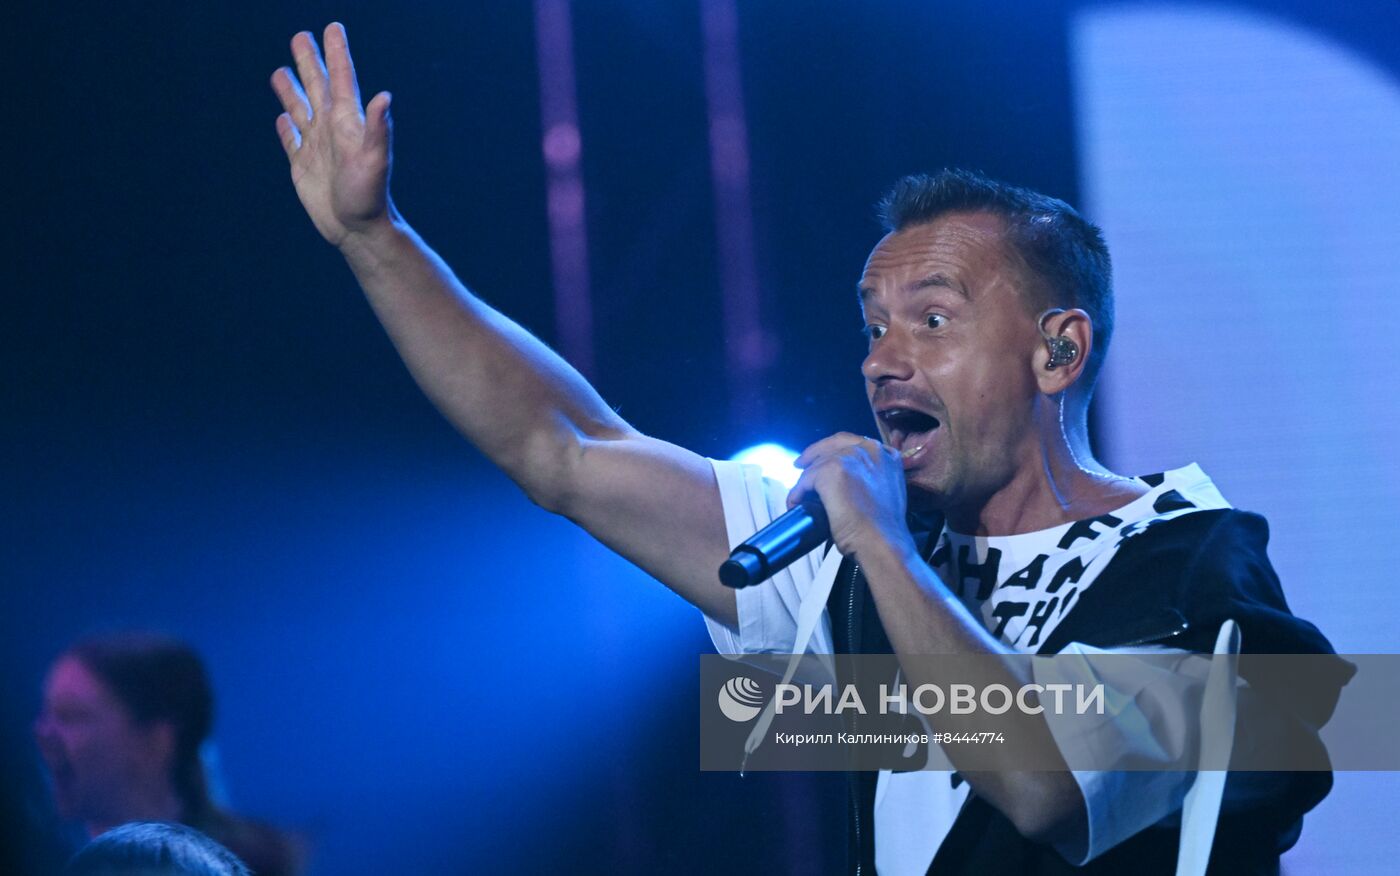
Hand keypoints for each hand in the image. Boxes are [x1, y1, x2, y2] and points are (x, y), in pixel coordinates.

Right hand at [270, 23, 394, 247]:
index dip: (337, 53)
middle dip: (309, 62)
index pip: (342, 79)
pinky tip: (283, 118)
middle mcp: (331, 130)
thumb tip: (385, 97)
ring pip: (300, 108)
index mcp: (348, 122)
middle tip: (300, 36)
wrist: (356, 229)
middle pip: (317, 87)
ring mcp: (316, 147)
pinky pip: (291, 140)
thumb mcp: (375, 161)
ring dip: (291, 89)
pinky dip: (286, 127)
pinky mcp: (303, 166)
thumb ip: (378, 129)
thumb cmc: (369, 196)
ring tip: (280, 71)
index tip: (333, 27)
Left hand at [789, 433, 916, 559]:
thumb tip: (849, 480)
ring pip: (817, 465)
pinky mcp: (830, 471)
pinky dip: (797, 493)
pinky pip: (805, 480)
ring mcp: (849, 458)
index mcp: (886, 454)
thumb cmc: (885, 527)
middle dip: (814, 455)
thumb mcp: (887, 490)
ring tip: (800, 497)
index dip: (832, 449)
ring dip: (805, 481)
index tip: (820, 458)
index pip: (852, 442)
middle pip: (832, 445)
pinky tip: (796, 504)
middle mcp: (869, 450)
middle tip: (800, 465)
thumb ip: (872, 476)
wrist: (882, 541)